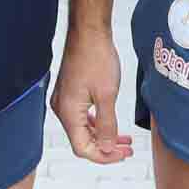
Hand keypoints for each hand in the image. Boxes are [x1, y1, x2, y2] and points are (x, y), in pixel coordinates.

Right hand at [51, 27, 131, 162]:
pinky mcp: (69, 93)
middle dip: (105, 148)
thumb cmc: (96, 58)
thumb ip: (107, 125)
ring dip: (103, 137)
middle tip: (127, 150)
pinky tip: (110, 125)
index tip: (122, 155)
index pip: (82, 148)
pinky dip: (97, 124)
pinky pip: (81, 117)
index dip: (103, 156)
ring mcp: (64, 101)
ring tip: (124, 140)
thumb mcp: (107, 95)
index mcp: (67, 112)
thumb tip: (107, 147)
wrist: (89, 32)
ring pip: (83, 129)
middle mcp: (61, 109)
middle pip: (82, 141)